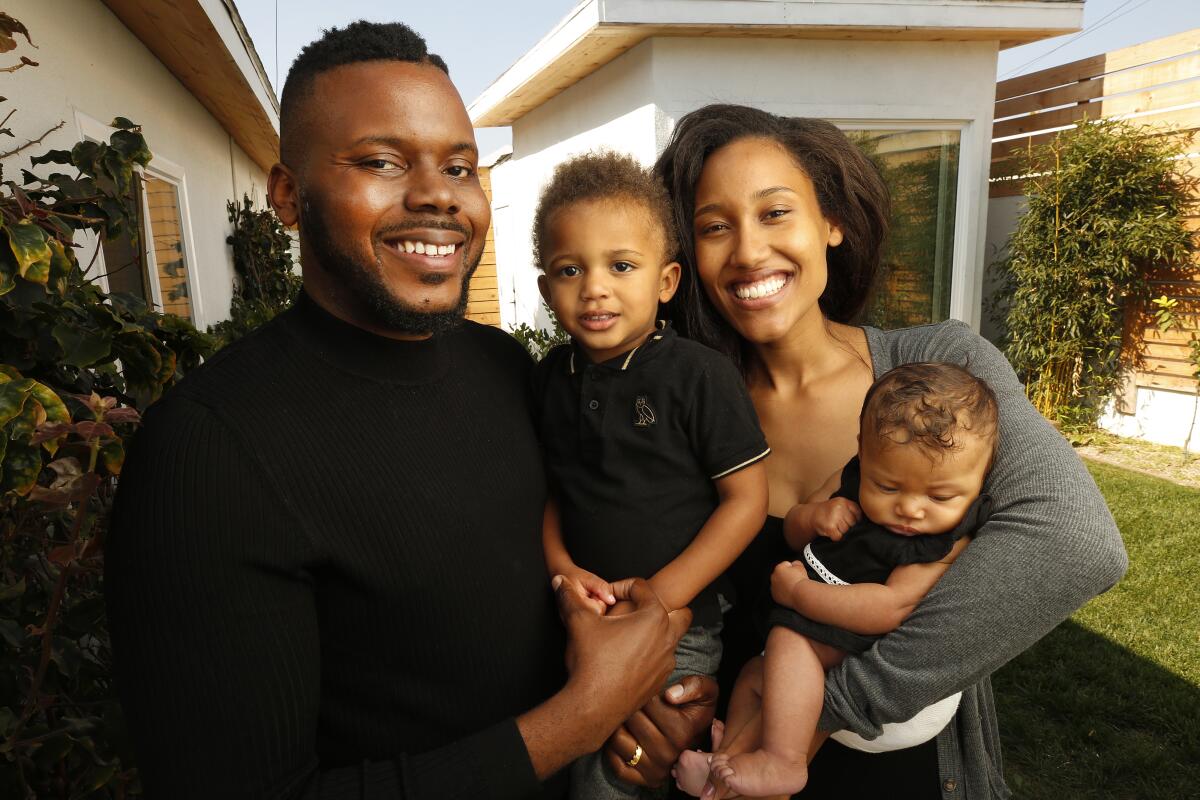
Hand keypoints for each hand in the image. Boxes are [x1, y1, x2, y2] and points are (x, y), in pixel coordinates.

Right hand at [553, 575, 692, 744]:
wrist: (594, 705)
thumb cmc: (592, 662)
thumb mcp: (578, 622)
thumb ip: (570, 597)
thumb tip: (560, 581)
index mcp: (653, 617)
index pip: (642, 587)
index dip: (620, 587)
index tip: (607, 598)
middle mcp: (667, 638)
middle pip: (679, 612)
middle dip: (659, 609)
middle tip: (634, 613)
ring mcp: (666, 661)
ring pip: (672, 639)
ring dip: (656, 633)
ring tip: (628, 636)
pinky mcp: (660, 680)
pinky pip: (662, 661)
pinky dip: (650, 656)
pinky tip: (627, 659)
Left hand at [603, 674, 718, 787]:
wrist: (696, 734)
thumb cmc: (694, 707)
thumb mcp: (705, 689)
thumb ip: (693, 685)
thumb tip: (670, 695)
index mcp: (682, 731)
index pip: (646, 701)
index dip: (646, 692)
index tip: (651, 693)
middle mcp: (669, 753)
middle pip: (630, 718)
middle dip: (631, 705)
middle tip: (638, 705)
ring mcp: (657, 769)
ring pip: (618, 739)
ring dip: (619, 725)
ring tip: (630, 719)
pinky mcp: (646, 780)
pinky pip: (617, 764)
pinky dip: (614, 749)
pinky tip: (626, 736)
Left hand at [770, 560, 809, 606]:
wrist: (801, 593)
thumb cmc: (800, 581)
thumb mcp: (801, 566)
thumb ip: (796, 563)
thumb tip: (795, 564)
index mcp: (779, 568)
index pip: (785, 565)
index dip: (792, 568)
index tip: (796, 572)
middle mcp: (774, 577)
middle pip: (780, 575)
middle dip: (786, 576)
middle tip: (795, 580)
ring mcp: (774, 587)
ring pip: (778, 584)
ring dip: (784, 584)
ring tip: (793, 587)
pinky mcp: (775, 596)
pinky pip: (779, 593)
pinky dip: (783, 593)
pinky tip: (790, 592)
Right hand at [811, 497, 860, 540]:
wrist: (811, 515)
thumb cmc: (828, 512)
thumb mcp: (839, 505)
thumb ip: (851, 510)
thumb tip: (862, 524)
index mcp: (844, 501)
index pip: (858, 514)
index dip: (855, 520)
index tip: (847, 520)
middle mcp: (839, 507)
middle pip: (853, 523)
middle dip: (847, 526)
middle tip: (838, 524)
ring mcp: (834, 517)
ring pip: (846, 531)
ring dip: (841, 532)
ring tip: (834, 527)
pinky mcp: (830, 527)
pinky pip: (839, 536)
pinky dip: (836, 537)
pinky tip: (831, 532)